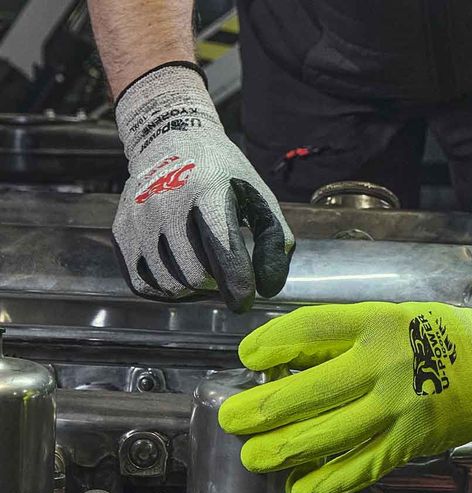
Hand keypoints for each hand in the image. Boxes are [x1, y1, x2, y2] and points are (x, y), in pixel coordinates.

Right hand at [114, 64, 293, 312]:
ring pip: (170, 284)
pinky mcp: (122, 231)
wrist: (168, 138)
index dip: (238, 284)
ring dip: (193, 290)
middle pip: (196, 276)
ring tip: (205, 271)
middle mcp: (166, 202)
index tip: (246, 300)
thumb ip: (274, 239)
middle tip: (225, 274)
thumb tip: (268, 289)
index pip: (223, 250)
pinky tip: (181, 273)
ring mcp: (139, 217)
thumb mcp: (257, 194)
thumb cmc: (222, 174)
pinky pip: (143, 283)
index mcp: (207, 190)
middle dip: (217, 285)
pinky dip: (167, 289)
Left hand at [219, 283, 471, 492]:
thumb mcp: (388, 316)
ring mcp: (396, 409)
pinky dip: (325, 484)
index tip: (248, 359)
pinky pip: (360, 469)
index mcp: (375, 323)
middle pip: (306, 392)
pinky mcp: (409, 443)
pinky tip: (300, 488)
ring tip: (254, 458)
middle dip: (260, 411)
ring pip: (326, 437)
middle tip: (233, 421)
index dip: (268, 346)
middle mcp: (382, 365)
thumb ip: (340, 336)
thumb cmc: (438, 334)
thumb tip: (284, 363)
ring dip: (282, 452)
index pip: (307, 330)